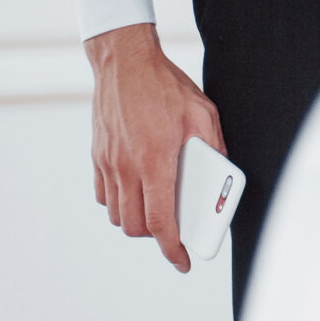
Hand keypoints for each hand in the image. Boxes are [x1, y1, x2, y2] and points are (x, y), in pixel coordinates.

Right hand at [87, 23, 223, 271]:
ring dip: (135, 220)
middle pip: (134, 226)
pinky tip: (135, 190)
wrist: (124, 60)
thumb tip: (222, 173)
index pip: (159, 222)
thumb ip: (214, 146)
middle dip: (155, 237)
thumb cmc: (164, 84)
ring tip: (155, 207)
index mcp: (155, 160)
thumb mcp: (202, 112)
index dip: (172, 249)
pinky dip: (118, 202)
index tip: (182, 261)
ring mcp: (108, 161)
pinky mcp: (98, 154)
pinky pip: (103, 195)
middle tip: (172, 228)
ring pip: (116, 214)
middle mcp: (127, 166)